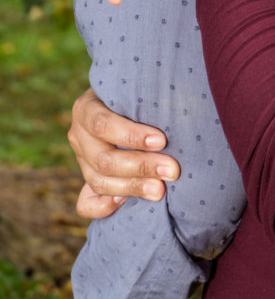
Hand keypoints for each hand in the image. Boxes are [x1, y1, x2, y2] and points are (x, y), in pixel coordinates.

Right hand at [68, 88, 179, 216]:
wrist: (122, 103)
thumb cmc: (136, 94)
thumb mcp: (133, 91)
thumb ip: (141, 102)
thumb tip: (167, 118)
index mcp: (86, 108)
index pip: (103, 124)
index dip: (131, 135)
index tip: (162, 140)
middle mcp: (79, 135)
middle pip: (105, 158)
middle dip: (141, 166)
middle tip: (172, 170)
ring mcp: (81, 160)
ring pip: (100, 181)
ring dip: (132, 187)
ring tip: (160, 189)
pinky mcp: (86, 182)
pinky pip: (86, 204)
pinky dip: (105, 207)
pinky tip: (125, 205)